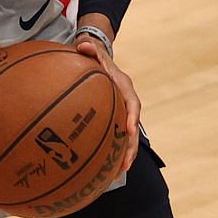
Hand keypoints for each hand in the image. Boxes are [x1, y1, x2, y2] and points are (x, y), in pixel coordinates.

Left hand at [74, 23, 139, 173]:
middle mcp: (126, 100)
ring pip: (127, 135)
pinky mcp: (113, 118)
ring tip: (119, 172)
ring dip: (125, 153)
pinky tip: (105, 168)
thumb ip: (88, 48)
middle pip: (133, 126)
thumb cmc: (91, 55)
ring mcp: (121, 111)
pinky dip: (113, 151)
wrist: (95, 55)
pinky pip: (116, 136)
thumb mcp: (90, 49)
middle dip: (131, 145)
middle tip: (126, 163)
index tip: (130, 130)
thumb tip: (84, 45)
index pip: (132, 103)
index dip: (133, 117)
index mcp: (123, 85)